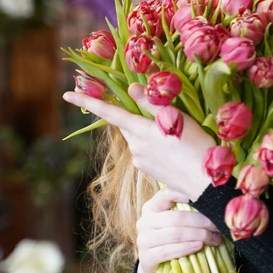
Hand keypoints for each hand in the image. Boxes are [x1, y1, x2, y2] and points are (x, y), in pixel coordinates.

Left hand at [62, 82, 214, 200]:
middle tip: (163, 117)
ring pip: (138, 138)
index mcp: (140, 129)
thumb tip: (130, 88)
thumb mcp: (175, 118)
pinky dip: (155, 147)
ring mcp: (140, 160)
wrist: (205, 183)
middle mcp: (134, 146)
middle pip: (128, 123)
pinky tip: (173, 151)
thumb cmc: (195, 145)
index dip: (87, 101)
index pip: (109, 112)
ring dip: (148, 133)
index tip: (67, 93)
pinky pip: (145, 152)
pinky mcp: (147, 171)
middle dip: (137, 117)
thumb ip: (151, 102)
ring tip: (175, 137)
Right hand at [135, 188, 221, 272]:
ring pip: (175, 234)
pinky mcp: (146, 258)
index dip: (183, 193)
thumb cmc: (169, 241)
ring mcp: (144, 240)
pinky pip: (168, 251)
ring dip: (198, 236)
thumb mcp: (173, 224)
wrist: (153, 268)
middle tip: (217, 227)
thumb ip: (185, 212)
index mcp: (151, 208)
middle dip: (201, 222)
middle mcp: (145, 221)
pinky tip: (199, 246)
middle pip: (176, 218)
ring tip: (214, 239)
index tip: (202, 197)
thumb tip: (212, 206)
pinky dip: (186, 248)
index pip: (166, 194)